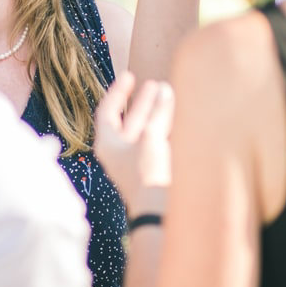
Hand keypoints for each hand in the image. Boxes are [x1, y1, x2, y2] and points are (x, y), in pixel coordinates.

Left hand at [94, 71, 173, 205]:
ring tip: (168, 94)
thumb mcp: (151, 137)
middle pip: (128, 120)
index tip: (129, 75)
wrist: (160, 210)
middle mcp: (119, 152)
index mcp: (108, 144)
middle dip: (142, 101)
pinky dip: (166, 127)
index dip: (118, 91)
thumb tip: (164, 89)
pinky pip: (157, 141)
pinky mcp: (153, 168)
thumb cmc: (148, 174)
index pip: (107, 111)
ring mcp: (136, 161)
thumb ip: (158, 113)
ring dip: (156, 112)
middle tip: (154, 83)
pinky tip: (178, 115)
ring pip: (145, 130)